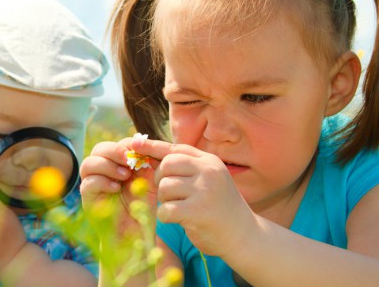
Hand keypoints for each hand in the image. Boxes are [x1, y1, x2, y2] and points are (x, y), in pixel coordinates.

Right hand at [79, 138, 156, 234]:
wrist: (136, 233)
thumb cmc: (143, 207)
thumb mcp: (150, 181)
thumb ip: (147, 162)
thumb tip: (144, 143)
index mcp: (117, 164)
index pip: (117, 144)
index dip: (127, 145)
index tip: (142, 151)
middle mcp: (102, 171)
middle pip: (99, 149)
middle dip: (114, 151)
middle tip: (129, 161)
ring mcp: (93, 184)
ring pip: (88, 163)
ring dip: (107, 165)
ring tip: (124, 176)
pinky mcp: (88, 198)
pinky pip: (88, 183)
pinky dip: (102, 182)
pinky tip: (116, 189)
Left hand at [134, 139, 254, 256]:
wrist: (244, 236)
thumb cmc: (220, 208)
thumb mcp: (209, 180)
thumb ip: (187, 168)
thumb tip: (151, 153)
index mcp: (210, 161)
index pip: (175, 149)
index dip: (152, 146)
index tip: (134, 143)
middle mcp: (208, 171)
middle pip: (167, 165)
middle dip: (160, 180)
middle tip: (169, 194)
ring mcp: (204, 190)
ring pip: (164, 188)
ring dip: (165, 201)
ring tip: (180, 209)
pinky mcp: (197, 211)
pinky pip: (166, 210)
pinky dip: (166, 217)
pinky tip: (179, 220)